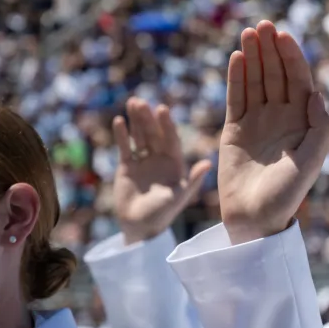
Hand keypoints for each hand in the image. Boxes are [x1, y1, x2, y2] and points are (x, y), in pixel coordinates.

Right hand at [112, 98, 212, 244]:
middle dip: (148, 118)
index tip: (162, 109)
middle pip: (154, 134)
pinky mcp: (127, 166)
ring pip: (140, 136)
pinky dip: (122, 135)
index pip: (171, 139)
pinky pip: (125, 147)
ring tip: (132, 103)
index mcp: (175, 163)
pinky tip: (119, 121)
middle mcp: (161, 159)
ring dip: (136, 121)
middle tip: (142, 101)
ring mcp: (144, 161)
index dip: (166, 125)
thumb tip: (209, 163)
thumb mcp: (180, 196)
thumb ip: (192, 179)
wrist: (141, 226)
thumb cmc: (164, 213)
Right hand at [219, 20, 328, 244]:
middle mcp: (282, 117)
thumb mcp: (311, 162)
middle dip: (270, 50)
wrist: (255, 218)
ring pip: (255, 81)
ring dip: (253, 57)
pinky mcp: (235, 129)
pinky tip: (236, 56)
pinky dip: (236, 77)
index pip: (299, 81)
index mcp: (303, 123)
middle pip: (276, 75)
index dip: (292, 58)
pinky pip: (236, 97)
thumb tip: (316, 94)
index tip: (283, 36)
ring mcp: (258, 121)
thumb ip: (320, 128)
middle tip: (262, 25)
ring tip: (248, 33)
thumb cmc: (287, 194)